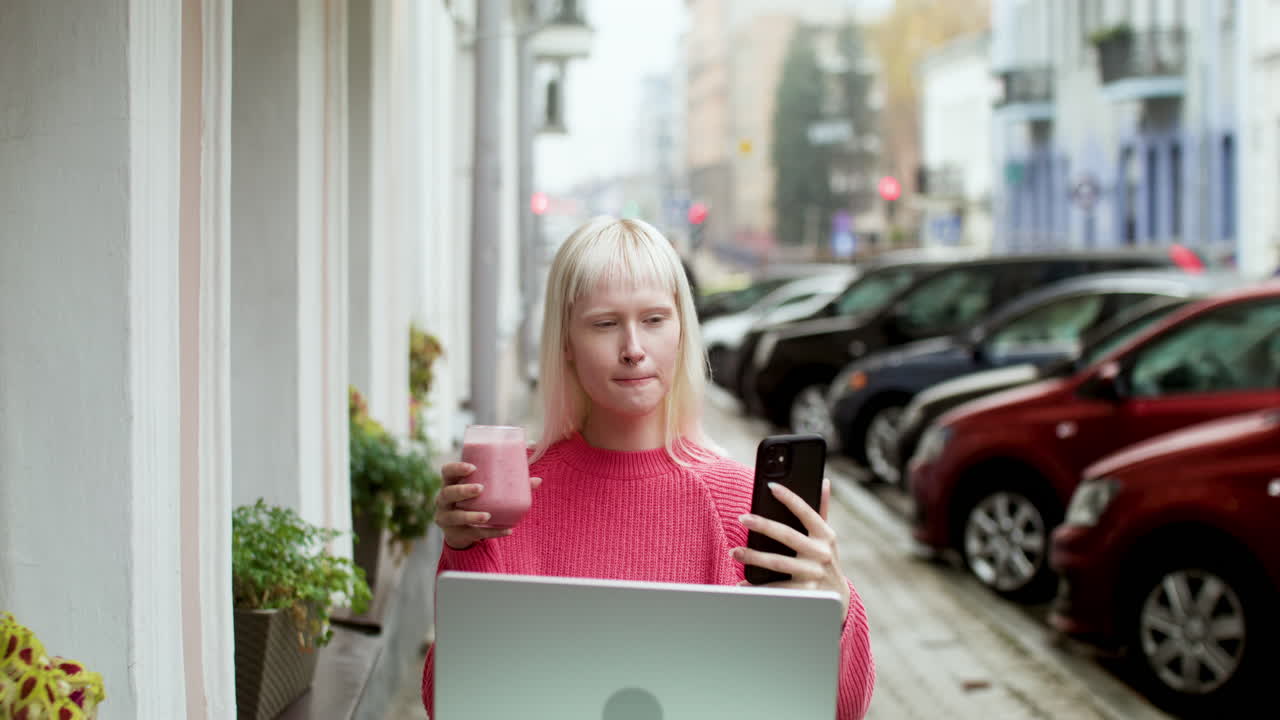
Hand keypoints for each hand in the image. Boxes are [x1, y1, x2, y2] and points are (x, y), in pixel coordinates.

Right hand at [434, 462, 542, 550]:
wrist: (462, 530)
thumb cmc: (476, 502)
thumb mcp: (485, 491)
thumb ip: (508, 485)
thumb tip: (537, 480)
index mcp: (451, 483)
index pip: (446, 471)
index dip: (456, 468)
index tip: (473, 468)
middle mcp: (444, 500)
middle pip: (447, 493)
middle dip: (463, 490)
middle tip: (480, 489)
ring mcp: (447, 518)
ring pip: (455, 516)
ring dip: (471, 515)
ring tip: (487, 515)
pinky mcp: (456, 534)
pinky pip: (473, 533)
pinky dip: (491, 532)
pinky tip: (506, 530)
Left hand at [732, 477, 850, 616]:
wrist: (837, 601)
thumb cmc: (826, 562)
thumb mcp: (828, 539)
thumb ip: (822, 511)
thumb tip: (823, 482)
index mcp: (826, 536)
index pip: (807, 512)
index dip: (790, 498)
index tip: (772, 487)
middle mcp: (822, 553)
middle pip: (788, 536)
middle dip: (763, 525)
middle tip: (742, 518)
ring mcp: (814, 574)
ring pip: (778, 562)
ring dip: (754, 556)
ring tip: (735, 551)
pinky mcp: (805, 594)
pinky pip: (776, 588)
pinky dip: (757, 586)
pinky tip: (741, 583)